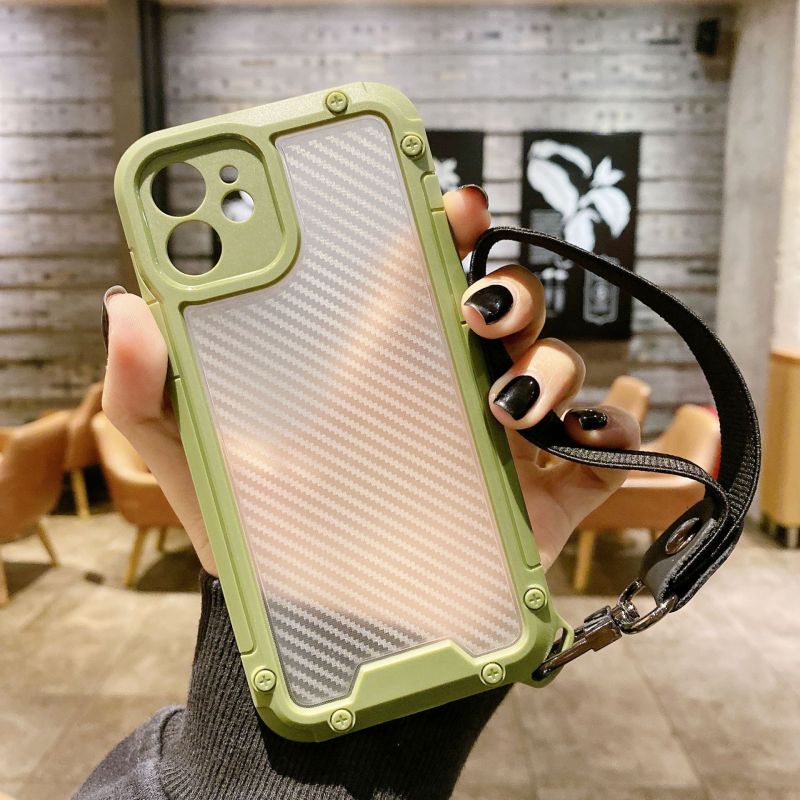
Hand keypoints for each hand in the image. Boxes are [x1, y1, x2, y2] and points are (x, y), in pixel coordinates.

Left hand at [102, 186, 638, 575]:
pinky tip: (601, 440)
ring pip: (562, 371)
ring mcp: (502, 449)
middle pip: (507, 312)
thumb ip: (150, 394)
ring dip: (558, 367)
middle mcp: (449, 399)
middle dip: (513, 291)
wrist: (332, 640)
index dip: (444, 230)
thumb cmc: (271, 551)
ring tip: (509, 401)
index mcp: (381, 376)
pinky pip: (604, 458)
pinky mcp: (543, 505)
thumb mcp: (200, 469)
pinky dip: (621, 440)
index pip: (420, 281)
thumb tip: (125, 308)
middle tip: (479, 307)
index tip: (453, 203)